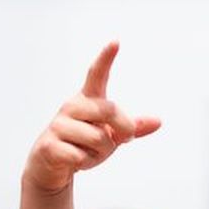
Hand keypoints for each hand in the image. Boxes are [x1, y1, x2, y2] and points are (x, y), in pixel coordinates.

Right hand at [24, 42, 161, 195]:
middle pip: (109, 110)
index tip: (116, 41)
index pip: (97, 74)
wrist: (50, 166)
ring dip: (100, 154)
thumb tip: (158, 121)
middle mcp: (71, 106)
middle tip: (116, 141)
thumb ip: (131, 128)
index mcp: (87, 100)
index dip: (106, 58)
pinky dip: (85, 163)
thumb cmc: (83, 145)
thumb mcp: (111, 136)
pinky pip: (81, 156)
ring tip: (86, 152)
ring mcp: (58, 124)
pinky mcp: (50, 144)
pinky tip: (74, 161)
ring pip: (98, 139)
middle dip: (122, 131)